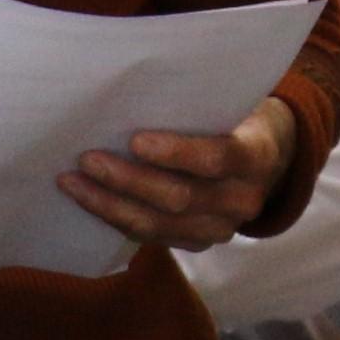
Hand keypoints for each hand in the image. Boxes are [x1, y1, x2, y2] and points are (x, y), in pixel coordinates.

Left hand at [60, 95, 298, 253]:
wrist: (268, 159)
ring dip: (109, 205)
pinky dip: (115, 219)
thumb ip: (197, 105)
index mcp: (256, 157)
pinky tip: (87, 201)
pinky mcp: (198, 244)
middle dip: (127, 180)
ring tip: (72, 183)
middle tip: (86, 159)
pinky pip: (151, 237)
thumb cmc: (236, 117)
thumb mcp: (231, 103)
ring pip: (159, 225)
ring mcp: (221, 229)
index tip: (134, 139)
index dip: (175, 152)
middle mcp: (243, 200)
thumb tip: (130, 94)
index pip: (216, 158)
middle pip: (179, 197)